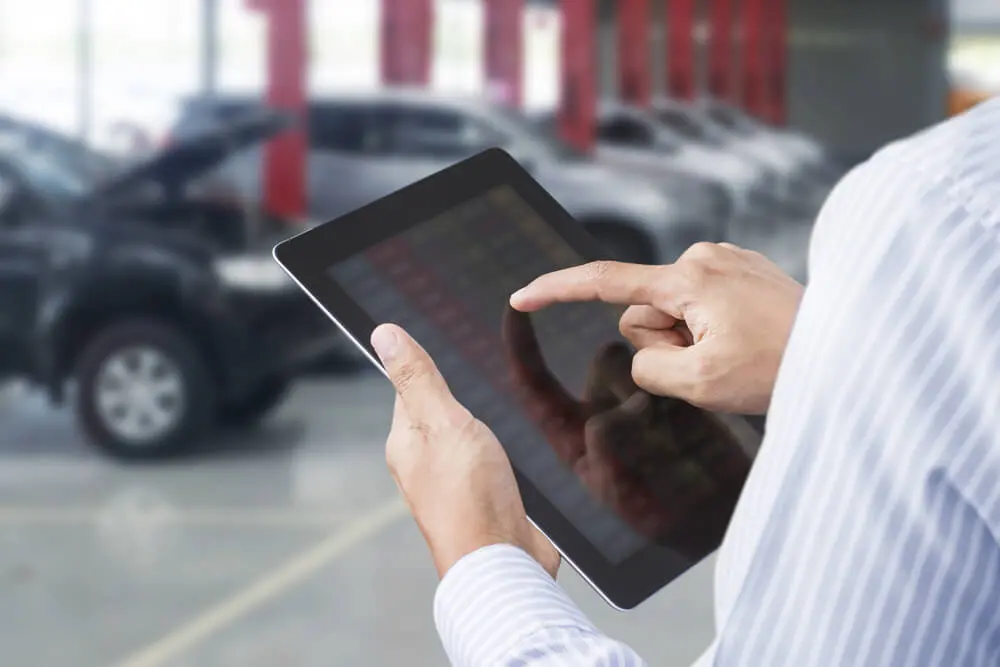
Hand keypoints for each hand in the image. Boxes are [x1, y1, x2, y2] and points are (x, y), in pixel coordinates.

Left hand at [371, 323, 559, 578]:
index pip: (410, 387)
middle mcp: (425, 462)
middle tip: (488, 376)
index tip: (452, 345)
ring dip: (486, 423)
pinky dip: (503, 449)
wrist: (504, 563)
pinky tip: (519, 445)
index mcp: (405, 441)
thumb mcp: (443, 421)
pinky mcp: (485, 498)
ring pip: (468, 436)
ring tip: (507, 409)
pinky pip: (490, 461)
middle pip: (441, 412)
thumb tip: (384, 334)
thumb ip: (418, 378)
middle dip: (463, 394)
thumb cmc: (470, 498)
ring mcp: (455, 483)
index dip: (429, 365)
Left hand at [502, 308, 750, 557]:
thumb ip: (608, 455)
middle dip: (628, 377)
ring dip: (659, 385)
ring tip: (679, 435)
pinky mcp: (676, 393)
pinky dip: (684, 384)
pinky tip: (697, 428)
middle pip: (606, 361)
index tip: (515, 307)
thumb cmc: (663, 518)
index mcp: (573, 435)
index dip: (521, 346)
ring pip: (643, 362)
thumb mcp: (626, 497)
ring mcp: (640, 400)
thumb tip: (608, 417)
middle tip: (652, 422)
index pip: (536, 385)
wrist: (716, 517)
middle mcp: (603, 410)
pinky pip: (674, 368)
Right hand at [510, 242, 803, 413]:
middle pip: (645, 312)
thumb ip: (648, 367)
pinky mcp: (742, 272)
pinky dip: (712, 329)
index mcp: (687, 279)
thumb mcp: (699, 382)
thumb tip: (646, 350)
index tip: (522, 296)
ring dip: (692, 339)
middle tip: (714, 362)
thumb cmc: (780, 367)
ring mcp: (726, 261)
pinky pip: (702, 306)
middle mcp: (704, 258)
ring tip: (739, 352)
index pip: (603, 282)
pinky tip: (749, 340)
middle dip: (665, 343)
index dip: (556, 290)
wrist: (847, 351)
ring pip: (674, 313)